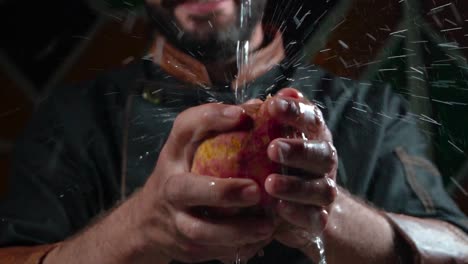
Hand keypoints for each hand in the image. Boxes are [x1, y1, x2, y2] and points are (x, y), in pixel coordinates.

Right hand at [133, 103, 275, 262]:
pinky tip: (260, 240)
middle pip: (186, 190)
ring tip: (267, 226)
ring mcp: (174, 221)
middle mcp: (169, 187)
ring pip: (200, 231)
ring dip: (236, 231)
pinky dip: (238, 248)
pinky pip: (213, 252)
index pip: (185, 128)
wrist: (148, 221)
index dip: (212, 118)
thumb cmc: (183, 174)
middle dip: (222, 191)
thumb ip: (221, 127)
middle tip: (255, 191)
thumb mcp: (191, 148)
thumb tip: (263, 106)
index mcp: (173, 154)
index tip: (243, 115)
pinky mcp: (185, 249)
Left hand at [264, 88, 337, 258]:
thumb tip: (252, 103)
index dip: (296, 111)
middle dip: (299, 150)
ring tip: (270, 184)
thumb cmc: (277, 162)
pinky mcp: (320, 217)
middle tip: (272, 149)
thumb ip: (265, 122)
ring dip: (296, 186)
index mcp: (314, 136)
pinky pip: (315, 218)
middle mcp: (324, 160)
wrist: (299, 206)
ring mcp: (324, 189)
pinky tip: (279, 209)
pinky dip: (299, 213)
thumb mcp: (270, 139)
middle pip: (322, 153)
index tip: (273, 105)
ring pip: (321, 188)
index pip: (311, 118)